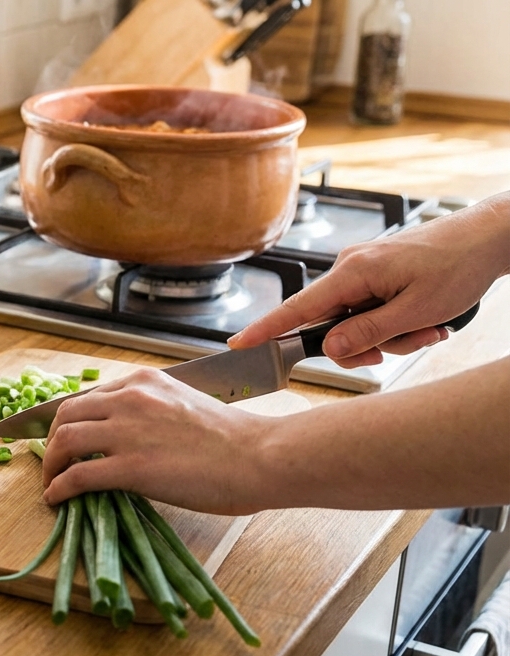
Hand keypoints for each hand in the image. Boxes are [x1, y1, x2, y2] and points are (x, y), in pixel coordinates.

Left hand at [39, 368, 276, 514]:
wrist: (261, 456)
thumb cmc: (235, 440)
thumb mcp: (184, 406)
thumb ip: (151, 412)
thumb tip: (125, 437)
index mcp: (143, 381)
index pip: (88, 396)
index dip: (67, 420)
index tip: (62, 438)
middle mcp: (129, 398)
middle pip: (66, 414)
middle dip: (51, 440)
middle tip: (53, 462)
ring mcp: (128, 430)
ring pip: (63, 441)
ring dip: (50, 465)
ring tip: (52, 483)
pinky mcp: (131, 466)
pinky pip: (77, 475)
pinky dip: (59, 487)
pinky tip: (57, 499)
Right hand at [228, 194, 509, 367]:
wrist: (489, 237)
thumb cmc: (459, 266)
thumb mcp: (417, 310)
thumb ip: (369, 332)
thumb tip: (328, 348)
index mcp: (353, 272)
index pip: (297, 308)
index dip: (266, 329)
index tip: (239, 344)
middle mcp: (350, 269)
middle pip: (331, 326)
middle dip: (365, 346)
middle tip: (400, 348)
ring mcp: (363, 271)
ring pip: (356, 323)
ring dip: (391, 336)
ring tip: (429, 329)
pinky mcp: (376, 275)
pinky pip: (371, 311)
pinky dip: (396, 323)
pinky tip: (427, 320)